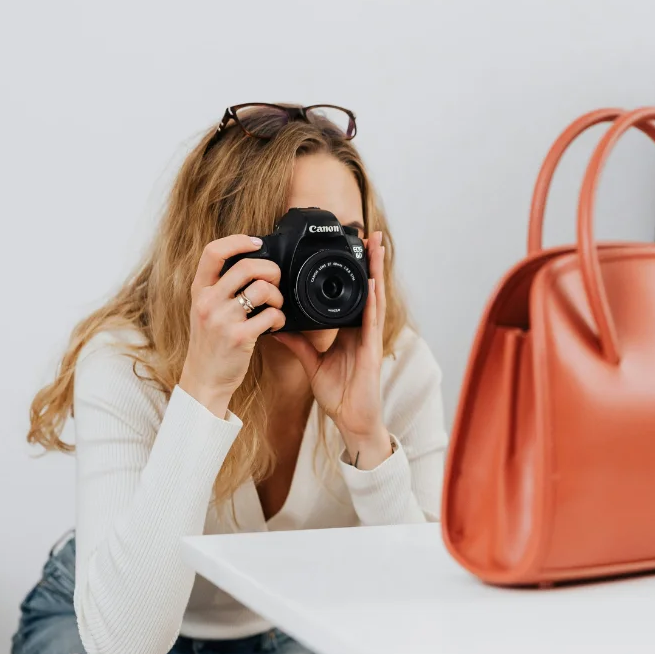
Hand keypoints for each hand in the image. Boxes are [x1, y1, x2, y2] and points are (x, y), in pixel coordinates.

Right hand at [178, 235, 285, 417]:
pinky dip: (280, 318)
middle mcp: (208, 301)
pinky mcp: (239, 337)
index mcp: (199, 290)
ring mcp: (223, 319)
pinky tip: (275, 325)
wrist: (204, 379)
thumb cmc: (210, 343)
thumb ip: (220, 288)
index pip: (213, 252)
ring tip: (275, 306)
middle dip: (271, 270)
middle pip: (247, 266)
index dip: (238, 241)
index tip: (256, 242)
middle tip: (275, 281)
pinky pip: (271, 316)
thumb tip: (251, 264)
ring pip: (262, 289)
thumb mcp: (205, 310)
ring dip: (278, 296)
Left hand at [275, 232, 390, 468]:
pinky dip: (373, 299)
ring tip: (377, 246)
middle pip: (368, 288)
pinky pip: (372, 320)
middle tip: (368, 233)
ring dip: (377, 271)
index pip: (351, 294)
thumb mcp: (311, 363)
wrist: (351, 420)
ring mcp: (370, 338)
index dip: (353, 271)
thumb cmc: (337, 395)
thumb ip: (297, 343)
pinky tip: (374, 282)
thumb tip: (277, 325)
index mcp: (350, 331)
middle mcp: (363, 330)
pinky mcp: (372, 350)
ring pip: (375, 297)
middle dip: (370, 261)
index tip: (350, 248)